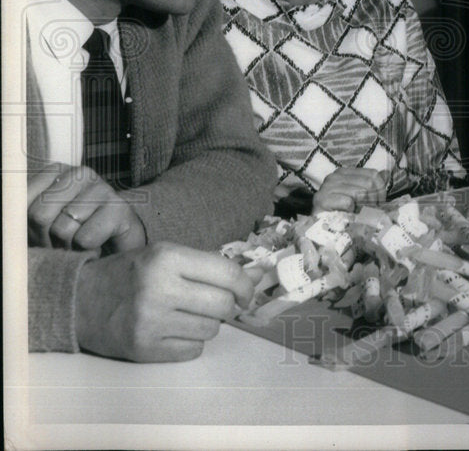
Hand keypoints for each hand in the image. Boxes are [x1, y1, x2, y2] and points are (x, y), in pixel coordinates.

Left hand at [28, 164, 145, 252]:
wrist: (118, 247)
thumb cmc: (74, 233)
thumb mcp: (43, 222)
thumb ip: (24, 215)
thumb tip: (10, 221)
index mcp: (55, 172)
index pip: (21, 201)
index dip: (25, 227)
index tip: (39, 234)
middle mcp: (79, 174)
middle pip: (40, 215)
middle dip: (45, 238)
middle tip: (59, 243)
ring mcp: (102, 188)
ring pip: (62, 229)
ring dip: (67, 247)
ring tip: (78, 244)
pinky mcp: (119, 208)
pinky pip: (85, 239)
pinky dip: (86, 250)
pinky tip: (96, 244)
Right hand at [75, 242, 252, 361]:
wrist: (79, 301)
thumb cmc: (129, 274)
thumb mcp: (163, 255)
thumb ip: (206, 265)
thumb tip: (253, 278)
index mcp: (166, 258)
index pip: (227, 274)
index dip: (246, 285)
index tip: (247, 292)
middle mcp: (159, 289)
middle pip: (223, 304)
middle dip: (228, 305)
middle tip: (218, 303)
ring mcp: (150, 322)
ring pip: (212, 330)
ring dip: (208, 324)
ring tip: (187, 314)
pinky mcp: (144, 349)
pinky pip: (193, 350)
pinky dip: (191, 342)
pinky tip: (174, 330)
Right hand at [313, 167, 387, 212]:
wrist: (319, 227)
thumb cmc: (340, 211)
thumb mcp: (357, 197)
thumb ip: (371, 185)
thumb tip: (386, 173)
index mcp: (345, 172)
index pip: (373, 174)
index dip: (380, 190)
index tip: (379, 204)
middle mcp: (335, 176)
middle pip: (368, 183)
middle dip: (373, 200)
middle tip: (371, 213)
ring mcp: (327, 187)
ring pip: (359, 192)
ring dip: (363, 207)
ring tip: (359, 215)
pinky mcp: (322, 199)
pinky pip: (348, 202)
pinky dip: (351, 211)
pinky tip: (347, 215)